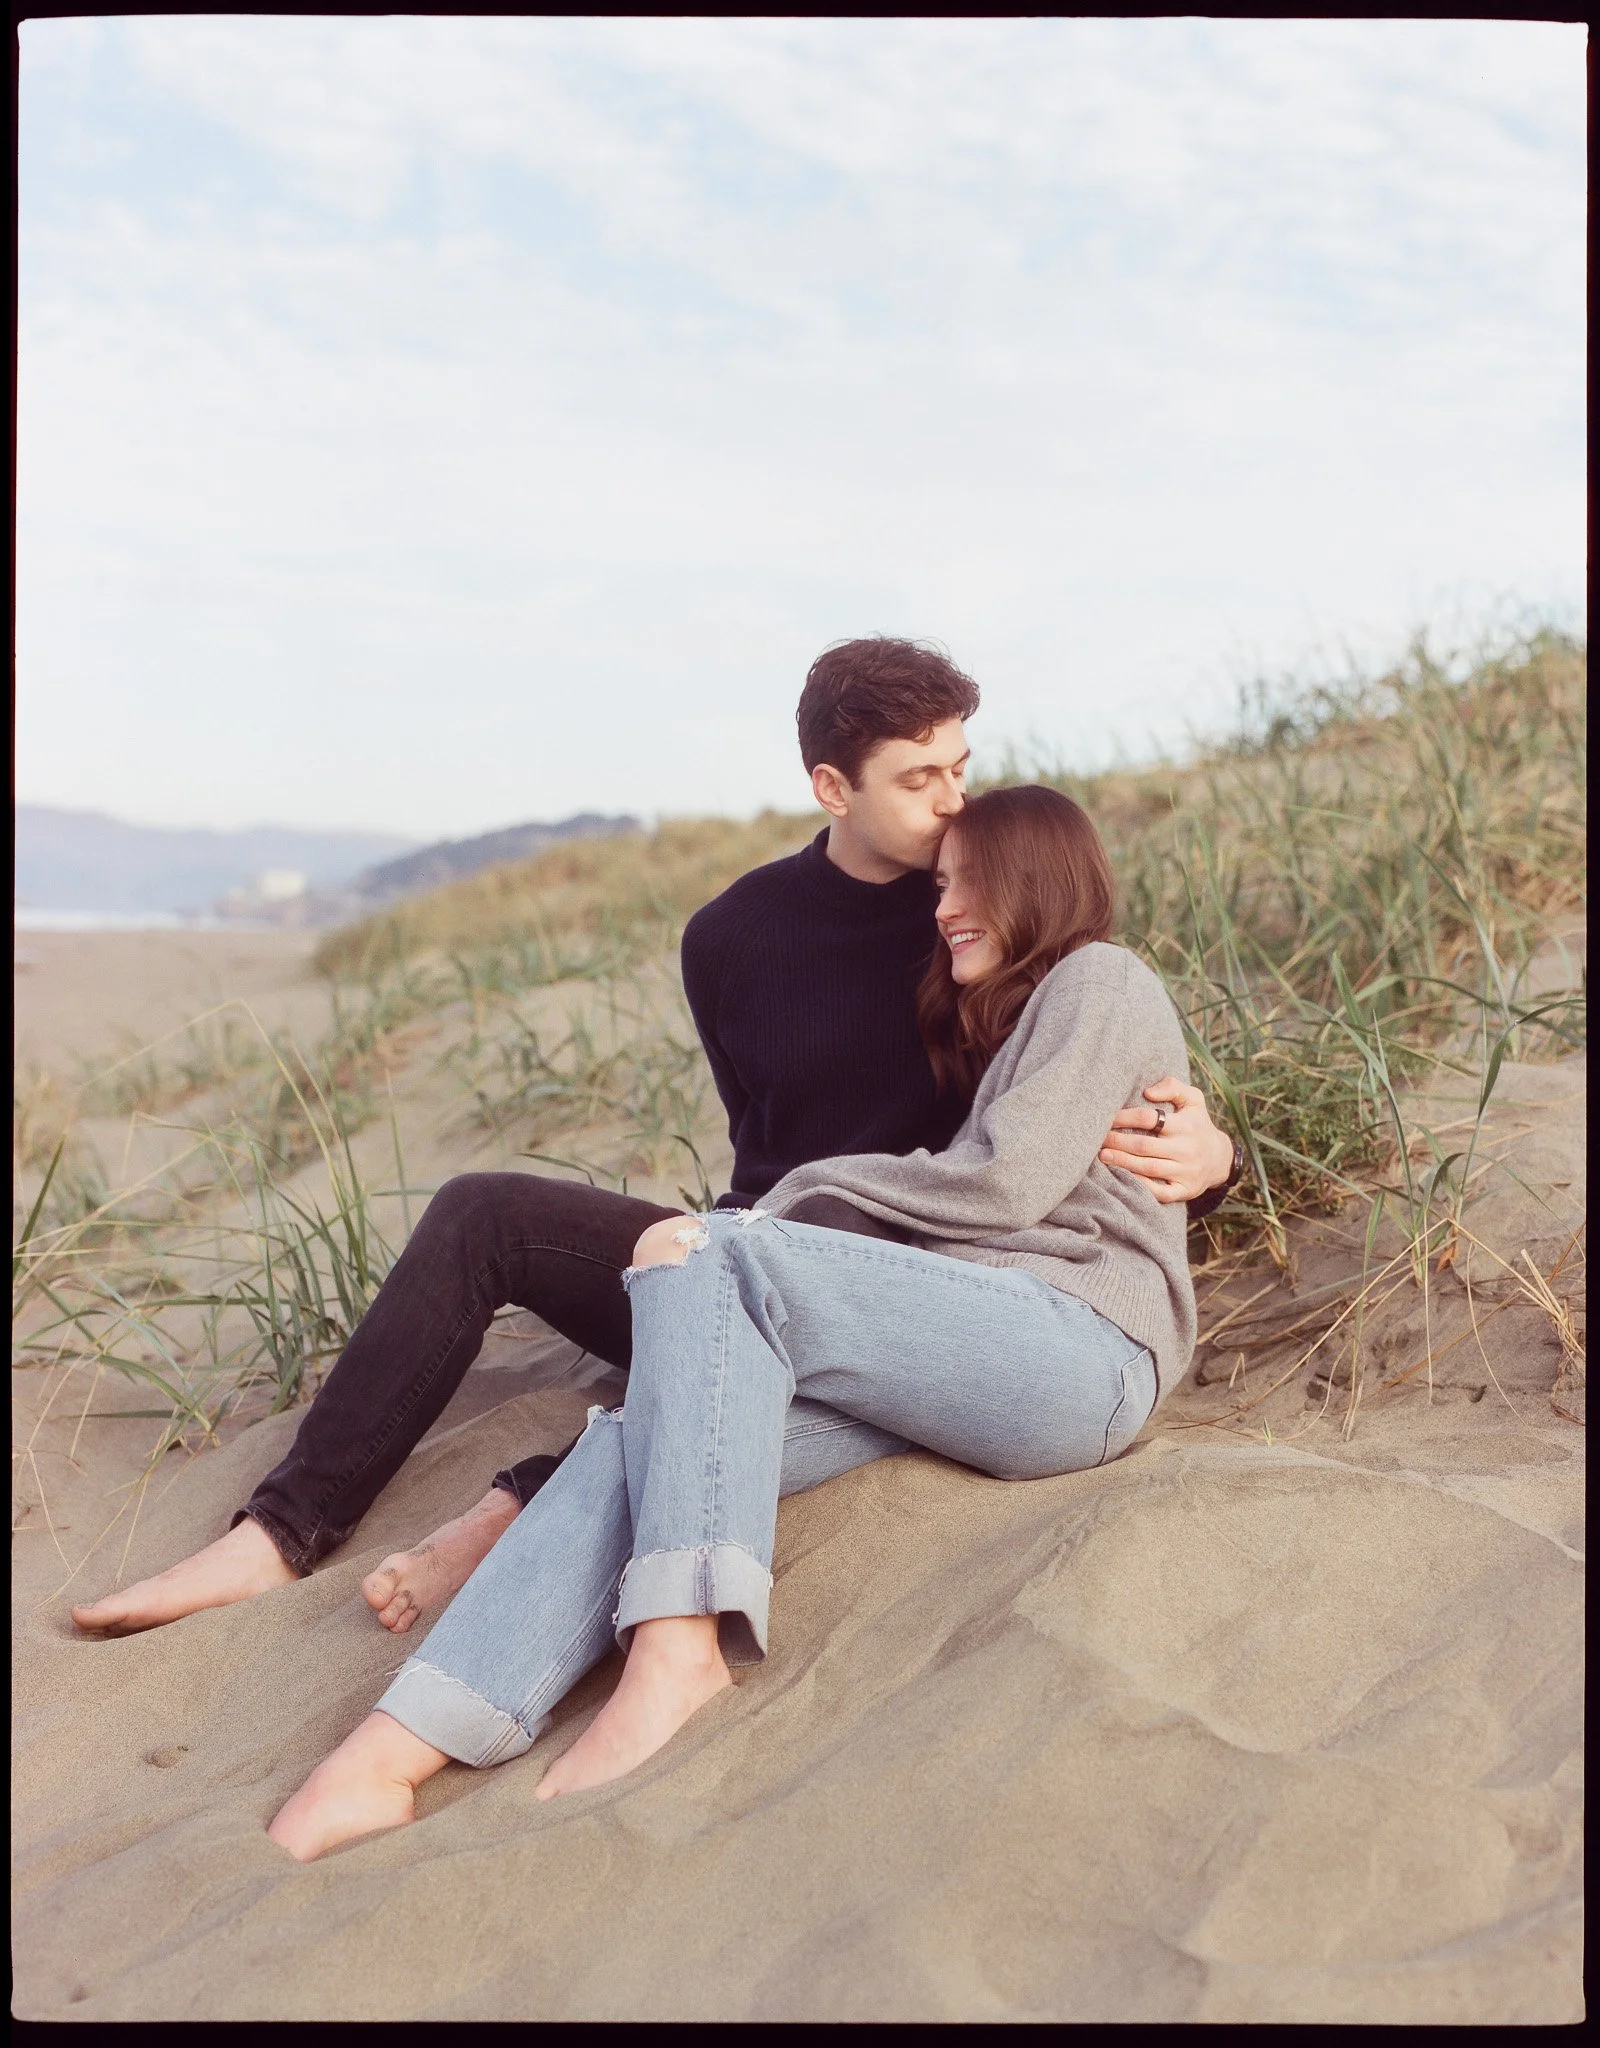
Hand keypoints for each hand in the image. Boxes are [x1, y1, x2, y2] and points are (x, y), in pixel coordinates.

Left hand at [1099, 1079, 1233, 1204]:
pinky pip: (1160, 1192)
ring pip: (1148, 1168)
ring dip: (1122, 1162)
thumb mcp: (1193, 1099)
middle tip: (1098, 1138)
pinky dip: (1140, 1185)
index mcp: (1186, 1125)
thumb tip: (1147, 1092)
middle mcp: (1187, 1149)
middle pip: (1144, 1145)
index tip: (1107, 1118)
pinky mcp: (1184, 1190)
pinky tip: (1122, 1177)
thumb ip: (1172, 1086)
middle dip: (1117, 1141)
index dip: (1124, 1118)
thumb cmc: (1197, 1123)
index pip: (1149, 1118)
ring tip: (1102, 1155)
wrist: (1220, 1158)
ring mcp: (1186, 1172)